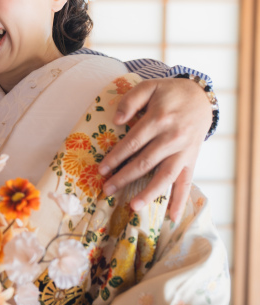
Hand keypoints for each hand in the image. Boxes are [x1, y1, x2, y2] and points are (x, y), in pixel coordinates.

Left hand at [99, 77, 211, 221]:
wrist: (201, 97)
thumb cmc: (170, 93)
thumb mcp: (149, 87)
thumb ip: (130, 100)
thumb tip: (116, 120)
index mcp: (159, 119)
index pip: (133, 143)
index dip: (116, 157)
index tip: (101, 169)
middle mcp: (173, 138)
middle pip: (146, 162)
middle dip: (125, 177)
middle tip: (107, 190)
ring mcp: (184, 151)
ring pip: (166, 176)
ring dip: (150, 193)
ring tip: (134, 206)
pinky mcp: (192, 160)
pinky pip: (187, 183)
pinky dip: (180, 201)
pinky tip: (172, 217)